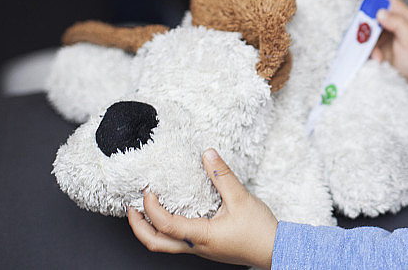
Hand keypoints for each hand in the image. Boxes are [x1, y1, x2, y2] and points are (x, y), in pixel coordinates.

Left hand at [127, 148, 277, 268]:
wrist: (276, 250)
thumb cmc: (260, 231)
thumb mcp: (241, 199)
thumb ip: (222, 176)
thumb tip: (208, 155)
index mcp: (201, 236)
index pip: (165, 225)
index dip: (151, 208)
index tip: (147, 192)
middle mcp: (196, 246)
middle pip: (156, 244)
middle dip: (138, 226)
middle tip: (131, 207)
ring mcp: (200, 248)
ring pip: (165, 244)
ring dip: (151, 228)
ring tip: (146, 209)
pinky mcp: (207, 245)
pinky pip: (178, 240)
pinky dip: (167, 227)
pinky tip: (173, 213)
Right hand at [371, 0, 407, 111]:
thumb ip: (399, 24)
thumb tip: (381, 12)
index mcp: (403, 16)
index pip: (387, 0)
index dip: (376, 1)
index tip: (367, 10)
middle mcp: (389, 22)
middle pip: (371, 14)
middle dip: (367, 25)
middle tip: (367, 36)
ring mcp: (379, 34)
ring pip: (365, 30)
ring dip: (367, 42)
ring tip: (377, 55)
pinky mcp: (372, 47)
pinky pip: (362, 44)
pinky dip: (367, 52)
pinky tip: (377, 60)